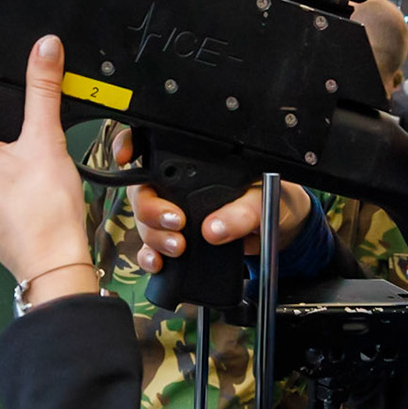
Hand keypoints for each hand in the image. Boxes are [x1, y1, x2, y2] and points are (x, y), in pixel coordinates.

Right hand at [112, 130, 316, 274]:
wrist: (280, 230)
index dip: (129, 145)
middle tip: (176, 223)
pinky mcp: (176, 240)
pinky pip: (151, 248)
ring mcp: (173, 213)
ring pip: (144, 223)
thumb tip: (215, 228)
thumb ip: (242, 212)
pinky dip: (150, 257)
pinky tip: (159, 263)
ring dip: (154, 237)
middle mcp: (178, 186)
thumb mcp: (264, 199)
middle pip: (143, 191)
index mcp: (196, 164)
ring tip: (177, 248)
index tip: (127, 158)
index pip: (151, 145)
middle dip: (151, 210)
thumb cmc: (272, 200)